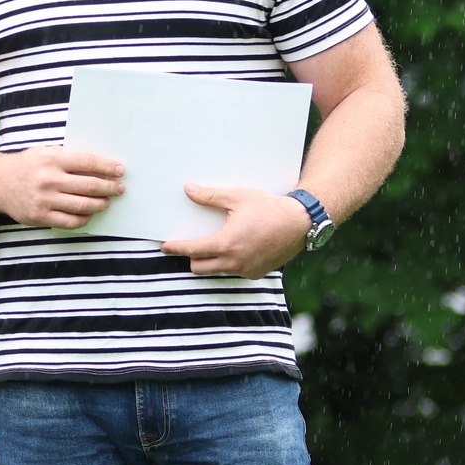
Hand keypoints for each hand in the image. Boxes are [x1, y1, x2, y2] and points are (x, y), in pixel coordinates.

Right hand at [0, 148, 124, 227]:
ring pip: (82, 205)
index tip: (121, 171)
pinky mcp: (40, 217)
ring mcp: (45, 200)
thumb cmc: (26, 166)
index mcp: (51, 160)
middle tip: (120, 189)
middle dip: (109, 188)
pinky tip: (89, 214)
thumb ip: (68, 158)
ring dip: (100, 204)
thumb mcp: (44, 153)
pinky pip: (70, 221)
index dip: (107, 167)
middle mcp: (49, 180)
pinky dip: (84, 219)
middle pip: (89, 186)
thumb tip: (100, 167)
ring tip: (106, 202)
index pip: (88, 162)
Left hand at [159, 185, 310, 277]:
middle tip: (190, 245)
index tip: (165, 246)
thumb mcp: (237, 198)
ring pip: (218, 271)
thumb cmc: (268, 208)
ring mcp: (247, 270)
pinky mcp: (257, 273)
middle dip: (192, 258)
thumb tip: (188, 190)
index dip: (176, 248)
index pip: (192, 250)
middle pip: (200, 268)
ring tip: (215, 245)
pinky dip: (231, 263)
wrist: (300, 222)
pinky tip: (237, 248)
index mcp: (226, 244)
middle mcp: (235, 262)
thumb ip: (210, 196)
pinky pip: (235, 272)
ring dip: (212, 261)